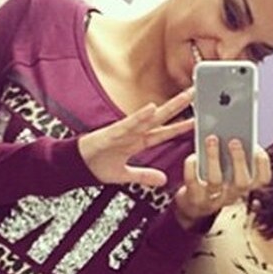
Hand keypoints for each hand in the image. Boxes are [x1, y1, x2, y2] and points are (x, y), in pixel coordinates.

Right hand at [77, 89, 193, 188]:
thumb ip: (144, 176)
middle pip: (161, 118)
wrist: (76, 166)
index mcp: (138, 142)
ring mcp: (124, 131)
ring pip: (150, 116)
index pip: (164, 132)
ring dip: (167, 107)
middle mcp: (134, 133)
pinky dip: (139, 116)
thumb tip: (163, 180)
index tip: (196, 120)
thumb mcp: (126, 176)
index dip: (181, 127)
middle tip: (195, 93)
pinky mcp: (112, 132)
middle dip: (179, 106)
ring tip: (184, 97)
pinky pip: (128, 123)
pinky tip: (152, 108)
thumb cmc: (96, 166)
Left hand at [171, 137, 270, 227]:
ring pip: (216, 181)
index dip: (263, 164)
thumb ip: (232, 156)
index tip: (256, 147)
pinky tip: (193, 156)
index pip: (262, 180)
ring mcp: (213, 199)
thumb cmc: (212, 180)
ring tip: (211, 139)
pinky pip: (193, 182)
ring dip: (214, 158)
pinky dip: (192, 167)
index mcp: (244, 186)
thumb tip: (231, 129)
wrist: (193, 206)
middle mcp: (231, 195)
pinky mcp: (195, 198)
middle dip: (239, 160)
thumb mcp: (227, 171)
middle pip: (242, 183)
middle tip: (234, 141)